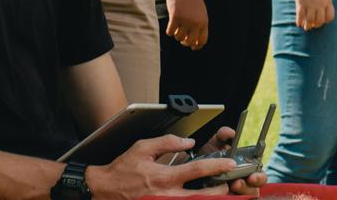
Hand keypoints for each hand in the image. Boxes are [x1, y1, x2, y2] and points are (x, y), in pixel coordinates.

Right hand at [85, 134, 260, 197]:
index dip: (217, 166)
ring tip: (222, 192)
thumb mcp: (142, 147)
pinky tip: (202, 196)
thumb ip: (167, 142)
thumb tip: (188, 142)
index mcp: (164, 177)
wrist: (104, 191)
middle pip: (204, 196)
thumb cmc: (122, 169)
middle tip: (233, 184)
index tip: (230, 163)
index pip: (198, 170)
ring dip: (211, 199)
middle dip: (222, 191)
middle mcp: (168, 195)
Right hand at [165, 0, 209, 50]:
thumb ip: (199, 24)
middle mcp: (196, 22)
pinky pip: (170, 32)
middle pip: (189, 42)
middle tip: (181, 37)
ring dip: (176, 34)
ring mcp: (185, 20)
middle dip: (184, 42)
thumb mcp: (199, 10)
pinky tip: (170, 25)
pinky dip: (169, 31)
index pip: (202, 41)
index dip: (197, 46)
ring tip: (176, 27)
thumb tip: (194, 43)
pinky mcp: (175, 16)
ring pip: (179, 37)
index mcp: (204, 21)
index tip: (192, 47)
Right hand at [293, 0, 334, 30]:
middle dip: (317, 25)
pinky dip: (299, 21)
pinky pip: (300, 16)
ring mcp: (310, 4)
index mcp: (327, 1)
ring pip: (310, 20)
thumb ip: (326, 2)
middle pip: (320, 20)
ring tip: (306, 27)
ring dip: (308, 25)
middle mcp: (320, 4)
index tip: (323, 21)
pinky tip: (299, 24)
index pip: (330, 17)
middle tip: (314, 26)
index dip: (326, 21)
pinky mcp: (301, 3)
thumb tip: (322, 13)